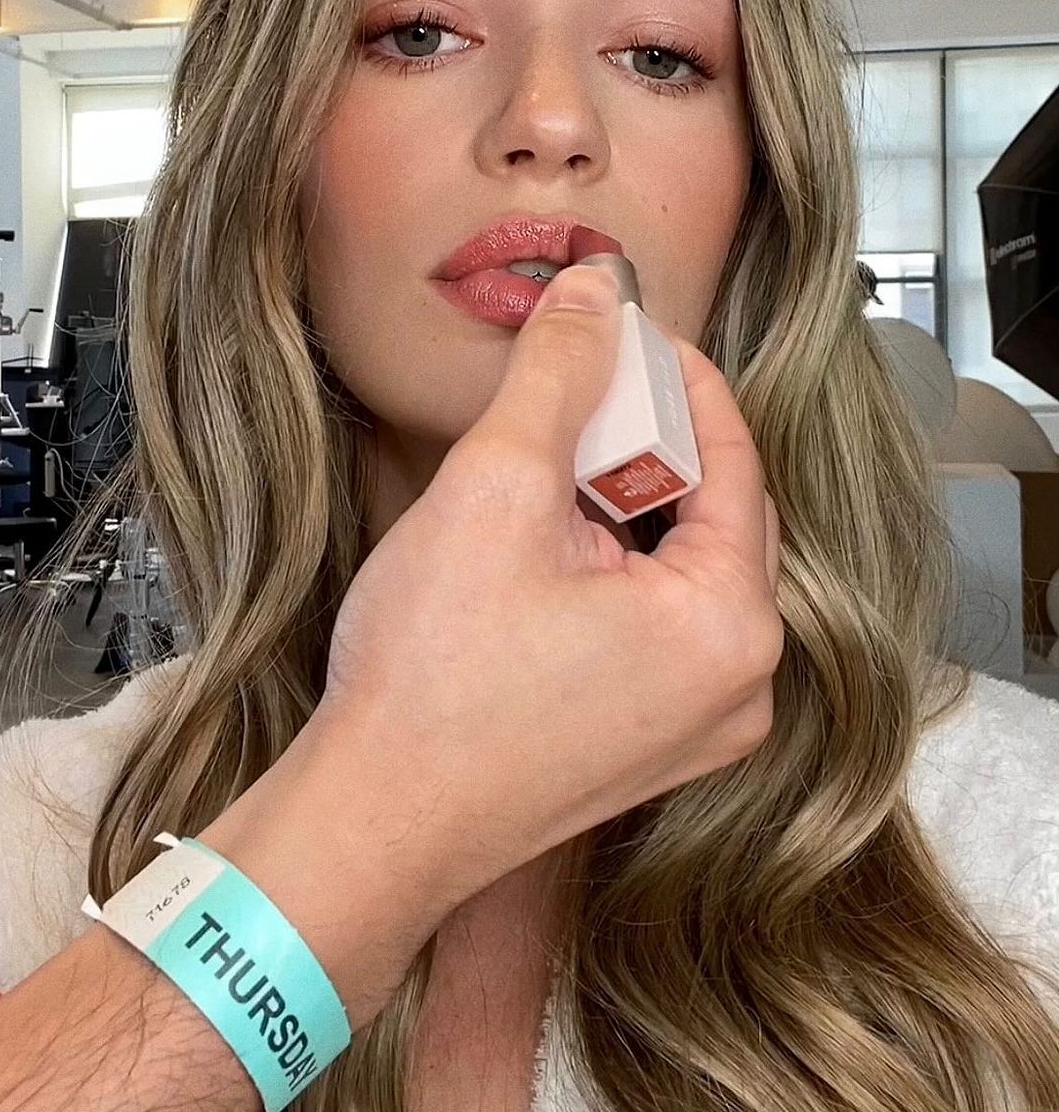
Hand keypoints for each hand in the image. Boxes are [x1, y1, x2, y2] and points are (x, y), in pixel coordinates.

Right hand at [314, 261, 782, 901]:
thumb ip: (558, 374)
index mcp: (731, 628)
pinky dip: (613, 572)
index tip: (623, 331)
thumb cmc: (430, 681)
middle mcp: (741, 689)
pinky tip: (543, 550)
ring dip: (623, 507)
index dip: (677, 379)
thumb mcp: (496, 490)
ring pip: (681, 570)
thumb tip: (597, 291)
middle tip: (576, 392)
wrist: (370, 820)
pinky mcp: (650, 749)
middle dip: (646, 444)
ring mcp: (699, 730)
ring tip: (545, 469)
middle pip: (714, 516)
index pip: (733, 459)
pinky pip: (658, 627)